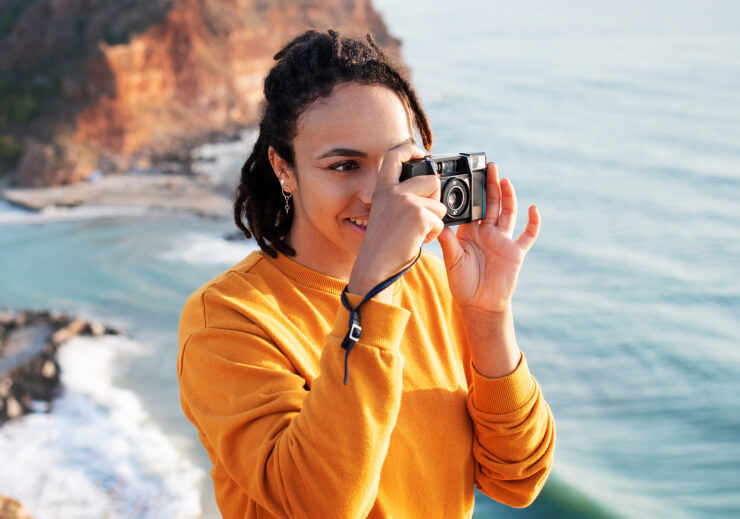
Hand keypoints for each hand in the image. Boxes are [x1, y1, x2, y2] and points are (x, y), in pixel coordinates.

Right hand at [349, 145, 446, 298]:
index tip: (421, 156)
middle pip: (432, 180)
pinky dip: (433, 235)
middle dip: (435, 199)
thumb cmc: (383, 244)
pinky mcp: (419, 215)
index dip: (411, 150)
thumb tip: (432, 185)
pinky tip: (417, 240)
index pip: (395, 155)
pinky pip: (440, 222)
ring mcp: (406, 201)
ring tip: (415, 233)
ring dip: (434, 221)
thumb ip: (401, 197)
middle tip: (423, 217)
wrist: (375, 265)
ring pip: (439, 204)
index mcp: (383, 189)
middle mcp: (393, 191)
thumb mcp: (386, 212)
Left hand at [437, 162, 539, 313]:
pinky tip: (534, 209)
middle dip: (490, 185)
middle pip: (490, 204)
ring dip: (508, 197)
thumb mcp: (451, 259)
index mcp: (470, 232)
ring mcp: (503, 240)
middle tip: (490, 167)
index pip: (472, 207)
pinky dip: (533, 222)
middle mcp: (487, 232)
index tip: (469, 175)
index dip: (472, 192)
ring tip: (505, 180)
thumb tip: (436, 220)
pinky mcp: (516, 251)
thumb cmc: (462, 284)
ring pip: (507, 213)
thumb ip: (447, 240)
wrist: (479, 305)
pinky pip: (527, 235)